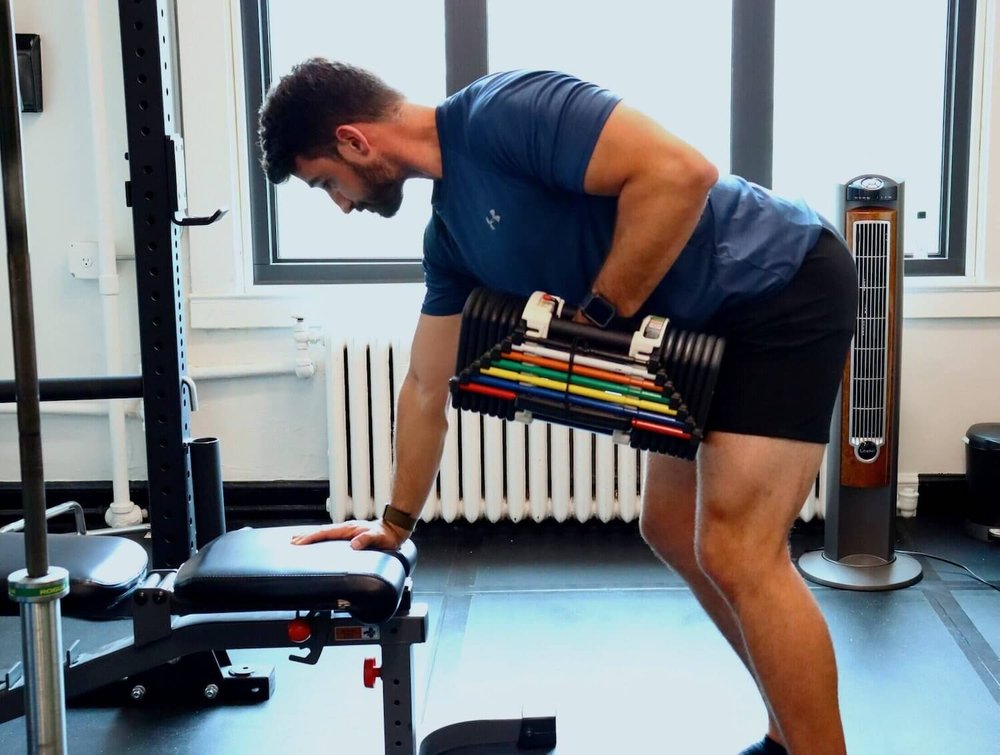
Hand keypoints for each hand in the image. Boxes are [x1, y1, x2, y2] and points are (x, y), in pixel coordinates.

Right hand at [290, 519, 409, 550]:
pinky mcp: (349, 534)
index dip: (312, 537)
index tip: (300, 542)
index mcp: (349, 529)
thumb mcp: (378, 538)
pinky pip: (330, 535)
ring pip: (324, 532)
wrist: (394, 529)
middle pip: (321, 531)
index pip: (326, 533)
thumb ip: (367, 540)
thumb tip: (354, 544)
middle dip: (306, 535)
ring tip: (298, 539)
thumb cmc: (387, 535)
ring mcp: (347, 530)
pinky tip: (317, 540)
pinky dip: (320, 536)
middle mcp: (346, 528)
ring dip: (311, 535)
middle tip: (292, 540)